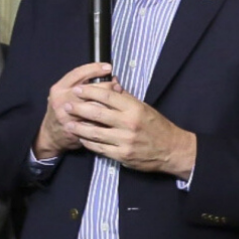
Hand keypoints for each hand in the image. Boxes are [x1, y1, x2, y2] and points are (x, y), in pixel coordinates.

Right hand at [33, 63, 113, 158]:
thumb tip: (111, 78)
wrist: (51, 135)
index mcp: (59, 89)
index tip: (108, 67)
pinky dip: (106, 117)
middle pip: (89, 89)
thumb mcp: (66, 94)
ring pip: (94, 105)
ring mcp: (68, 116)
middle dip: (106, 86)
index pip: (78, 73)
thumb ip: (84, 85)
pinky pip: (95, 121)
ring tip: (119, 99)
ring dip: (109, 102)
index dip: (95, 68)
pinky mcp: (75, 129)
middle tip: (118, 85)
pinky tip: (114, 114)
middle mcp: (61, 100)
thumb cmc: (62, 111)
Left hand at [65, 82, 196, 178]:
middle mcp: (129, 123)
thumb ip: (126, 98)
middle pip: (97, 114)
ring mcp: (125, 141)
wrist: (172, 150)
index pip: (107, 96)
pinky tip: (82, 138)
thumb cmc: (158, 126)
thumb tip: (111, 83)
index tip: (78, 89)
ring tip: (68, 123)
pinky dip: (89, 143)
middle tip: (67, 105)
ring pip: (95, 133)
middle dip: (79, 108)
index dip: (89, 92)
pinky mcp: (122, 155)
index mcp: (134, 108)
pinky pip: (100, 148)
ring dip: (79, 127)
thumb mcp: (144, 108)